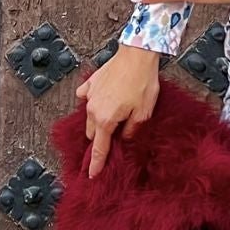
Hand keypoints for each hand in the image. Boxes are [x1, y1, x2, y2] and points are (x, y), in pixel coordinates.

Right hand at [75, 49, 160, 178]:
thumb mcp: (143, 113)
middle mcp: (93, 109)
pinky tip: (101, 99)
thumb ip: (131, 130)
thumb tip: (125, 138)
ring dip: (97, 121)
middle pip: (92, 133)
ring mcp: (90, 95)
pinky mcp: (91, 83)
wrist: (136, 56)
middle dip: (100, 139)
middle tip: (113, 139)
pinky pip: (86, 96)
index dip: (96, 163)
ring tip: (113, 117)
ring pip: (88, 116)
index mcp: (106, 120)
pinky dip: (91, 101)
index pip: (99, 148)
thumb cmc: (142, 83)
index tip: (92, 174)